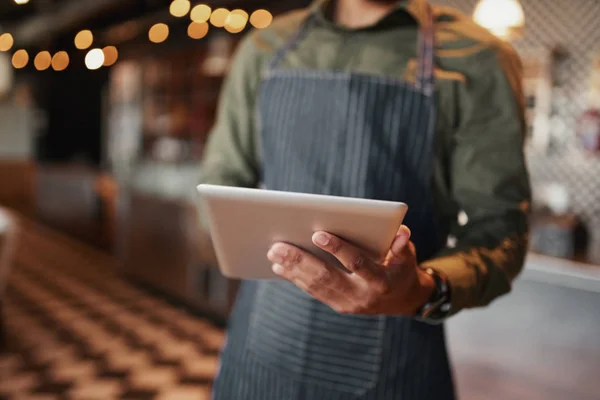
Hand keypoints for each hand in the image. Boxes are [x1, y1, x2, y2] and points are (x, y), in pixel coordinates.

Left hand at [266, 225, 435, 315]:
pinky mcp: (339, 306)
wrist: (403, 300)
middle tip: (278, 247)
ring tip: (274, 254)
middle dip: (301, 261)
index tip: (317, 234)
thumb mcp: (407, 256)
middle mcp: (362, 296)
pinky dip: (296, 279)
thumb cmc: (402, 268)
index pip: (356, 263)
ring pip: (316, 287)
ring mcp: (348, 304)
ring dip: (292, 270)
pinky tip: (280, 268)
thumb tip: (401, 232)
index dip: (337, 249)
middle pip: (327, 277)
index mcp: (380, 281)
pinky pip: (315, 292)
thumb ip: (401, 245)